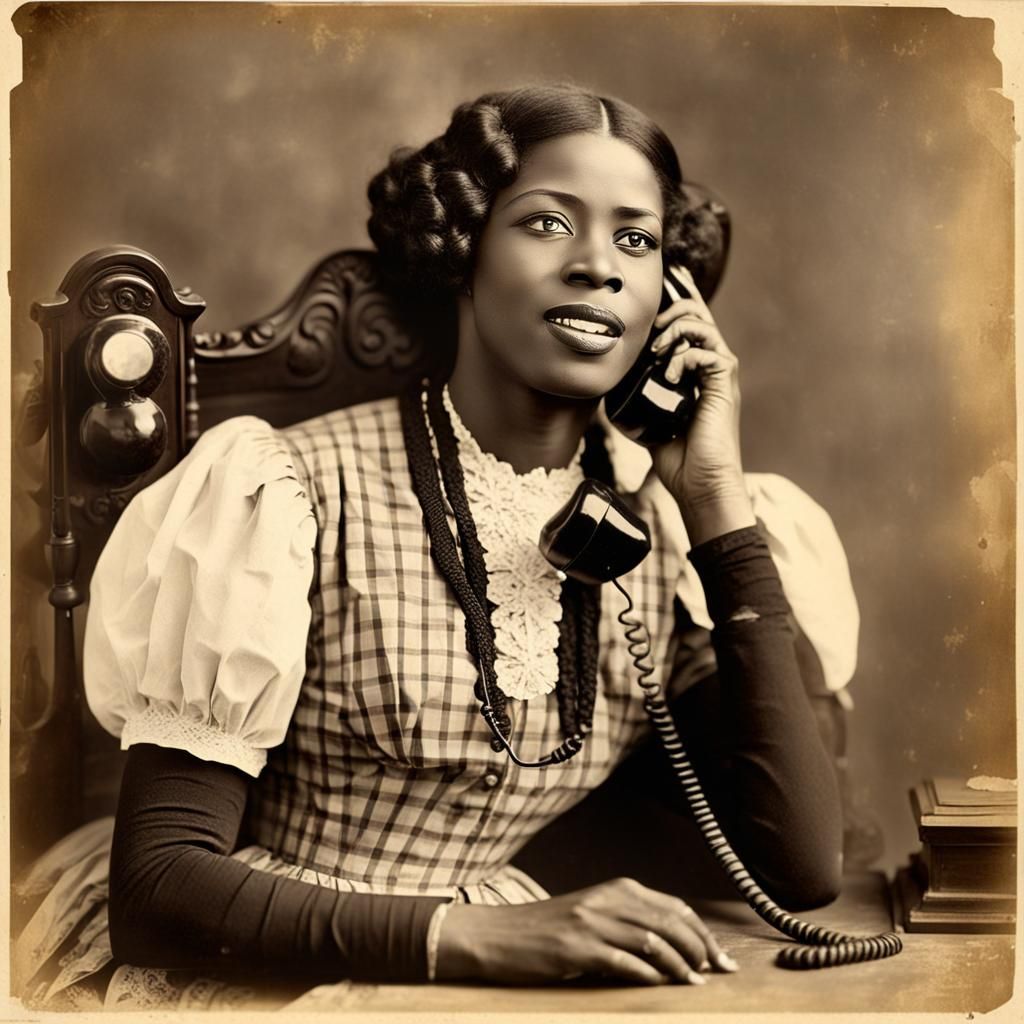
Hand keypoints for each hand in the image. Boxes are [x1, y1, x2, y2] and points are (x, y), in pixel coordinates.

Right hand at [435, 876, 739, 985]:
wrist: (499, 935)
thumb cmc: (548, 930)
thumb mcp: (593, 914)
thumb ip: (629, 921)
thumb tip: (677, 946)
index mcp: (616, 889)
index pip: (674, 907)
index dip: (702, 932)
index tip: (720, 957)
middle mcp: (607, 900)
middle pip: (669, 922)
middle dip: (700, 949)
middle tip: (717, 973)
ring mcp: (591, 923)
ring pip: (652, 941)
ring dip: (680, 965)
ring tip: (694, 983)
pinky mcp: (576, 948)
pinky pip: (623, 962)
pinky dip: (648, 975)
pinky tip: (661, 986)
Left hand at [647, 267, 753, 544]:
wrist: (700, 484)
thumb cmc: (676, 457)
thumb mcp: (644, 421)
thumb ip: (632, 401)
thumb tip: (603, 394)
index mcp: (694, 370)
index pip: (690, 323)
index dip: (680, 297)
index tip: (668, 276)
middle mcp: (710, 365)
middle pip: (697, 313)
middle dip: (672, 306)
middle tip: (650, 325)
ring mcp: (720, 372)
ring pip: (702, 324)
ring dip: (674, 329)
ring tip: (656, 351)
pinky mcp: (725, 382)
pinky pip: (706, 351)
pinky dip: (683, 357)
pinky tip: (669, 374)